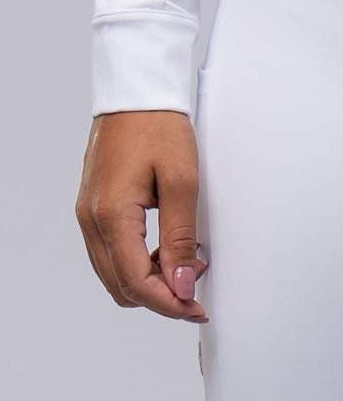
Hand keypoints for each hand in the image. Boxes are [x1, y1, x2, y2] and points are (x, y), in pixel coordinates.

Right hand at [76, 111, 208, 321]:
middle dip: (160, 297)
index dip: (169, 303)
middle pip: (120, 286)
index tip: (196, 307)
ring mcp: (87, 215)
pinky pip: (111, 253)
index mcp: (111, 215)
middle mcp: (90, 220)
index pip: (136, 282)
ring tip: (187, 263)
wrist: (135, 92)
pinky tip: (167, 249)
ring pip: (114, 273)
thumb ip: (180, 238)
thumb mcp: (182, 182)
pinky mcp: (92, 208)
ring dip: (150, 280)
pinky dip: (138, 262)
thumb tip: (180, 284)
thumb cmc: (159, 127)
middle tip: (196, 287)